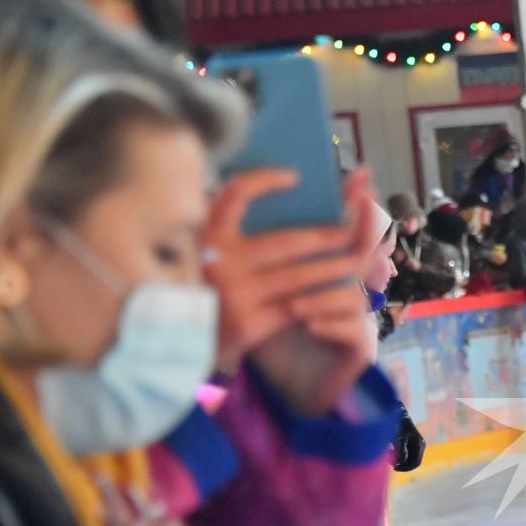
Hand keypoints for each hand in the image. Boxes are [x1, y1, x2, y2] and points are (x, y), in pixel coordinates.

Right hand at [203, 169, 377, 374]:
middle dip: (329, 235)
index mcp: (203, 236)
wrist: (166, 348)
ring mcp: (235, 294)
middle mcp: (218, 261)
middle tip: (355, 229)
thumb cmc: (190, 295)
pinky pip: (294, 306)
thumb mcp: (193, 255)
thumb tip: (271, 202)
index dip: (264, 181)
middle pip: (288, 241)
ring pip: (300, 276)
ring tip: (358, 260)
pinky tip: (334, 293)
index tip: (293, 177)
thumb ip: (221, 234)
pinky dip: (317, 298)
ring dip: (335, 268)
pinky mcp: (247, 324)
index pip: (235, 194)